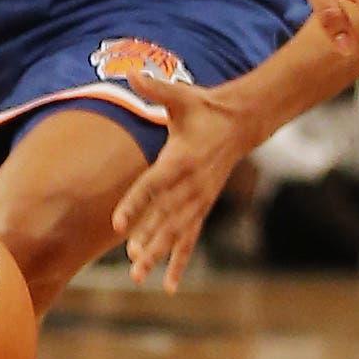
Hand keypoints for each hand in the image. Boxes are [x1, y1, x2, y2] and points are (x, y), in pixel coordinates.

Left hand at [110, 78, 251, 291]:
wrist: (241, 123)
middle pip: (165, 218)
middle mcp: (191, 185)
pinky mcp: (202, 207)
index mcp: (180, 159)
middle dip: (148, 241)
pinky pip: (190, 238)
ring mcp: (199, 200)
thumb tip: (133, 73)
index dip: (135, 204)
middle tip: (130, 264)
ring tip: (138, 275)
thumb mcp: (181, 95)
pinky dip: (180, 261)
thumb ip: (155, 87)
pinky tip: (170, 285)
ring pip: (176, 232)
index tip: (117, 224)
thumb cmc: (204, 108)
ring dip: (158, 254)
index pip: (153, 186)